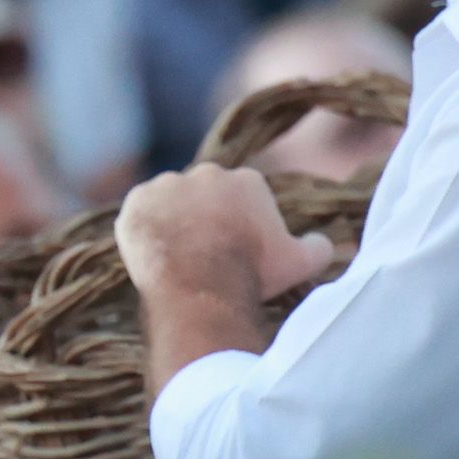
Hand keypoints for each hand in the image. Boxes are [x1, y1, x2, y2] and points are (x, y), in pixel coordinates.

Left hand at [116, 163, 335, 316]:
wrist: (203, 285)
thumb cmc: (254, 273)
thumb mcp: (300, 263)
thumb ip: (318, 247)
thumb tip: (322, 241)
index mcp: (245, 180)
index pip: (241, 198)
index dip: (239, 225)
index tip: (235, 251)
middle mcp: (205, 173)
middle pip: (204, 197)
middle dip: (205, 219)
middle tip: (203, 255)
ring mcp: (167, 186)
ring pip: (169, 203)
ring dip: (172, 222)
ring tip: (176, 257)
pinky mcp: (136, 203)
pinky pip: (138, 214)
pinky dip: (143, 230)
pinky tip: (153, 254)